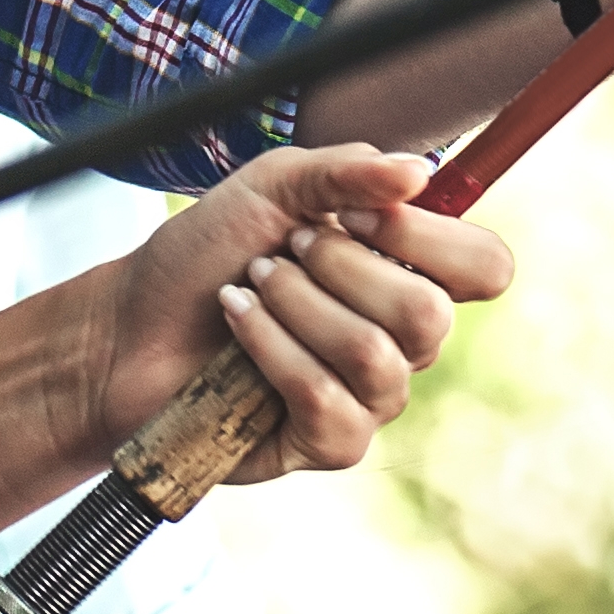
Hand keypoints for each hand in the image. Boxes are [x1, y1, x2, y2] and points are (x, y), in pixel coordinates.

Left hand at [89, 145, 506, 480]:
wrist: (128, 322)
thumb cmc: (204, 254)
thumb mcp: (270, 187)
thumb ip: (344, 170)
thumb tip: (418, 171)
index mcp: (406, 272)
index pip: (485, 267)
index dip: (428, 237)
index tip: (350, 214)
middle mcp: (403, 339)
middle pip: (431, 315)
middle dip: (337, 269)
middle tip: (279, 252)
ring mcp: (371, 397)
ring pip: (374, 357)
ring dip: (293, 306)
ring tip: (248, 285)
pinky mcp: (329, 443)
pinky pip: (328, 401)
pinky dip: (270, 348)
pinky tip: (237, 326)